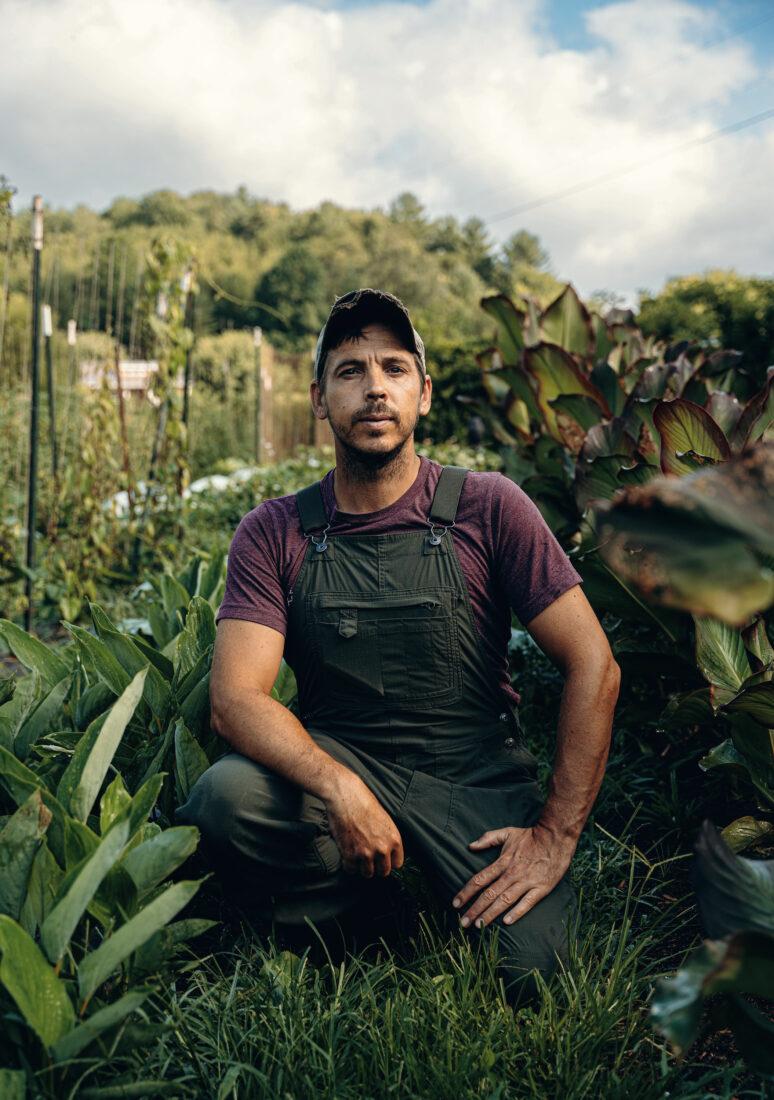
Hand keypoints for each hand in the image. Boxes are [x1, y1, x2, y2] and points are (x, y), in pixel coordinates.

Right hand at [325, 772, 403, 877]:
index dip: (389, 862)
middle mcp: (383, 849)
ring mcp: (366, 853)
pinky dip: (349, 865)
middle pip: (384, 872)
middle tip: (370, 860)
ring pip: (368, 874)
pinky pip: (351, 870)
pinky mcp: (350, 854)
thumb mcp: (385, 820)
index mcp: (394, 839)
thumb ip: (387, 838)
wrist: (346, 796)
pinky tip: (348, 855)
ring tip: (358, 857)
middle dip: (377, 867)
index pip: (398, 864)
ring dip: (363, 867)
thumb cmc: (364, 803)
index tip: (383, 860)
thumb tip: (387, 852)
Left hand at [451, 824, 574, 928]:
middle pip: (489, 894)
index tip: (456, 904)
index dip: (466, 892)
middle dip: (474, 909)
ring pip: (505, 900)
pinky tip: (507, 922)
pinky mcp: (541, 888)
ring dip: (491, 914)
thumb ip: (488, 838)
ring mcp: (527, 882)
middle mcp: (512, 874)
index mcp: (503, 862)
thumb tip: (470, 846)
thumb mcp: (507, 832)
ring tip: (479, 926)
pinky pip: (527, 902)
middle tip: (462, 923)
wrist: (556, 837)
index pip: (480, 880)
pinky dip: (517, 912)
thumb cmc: (530, 836)